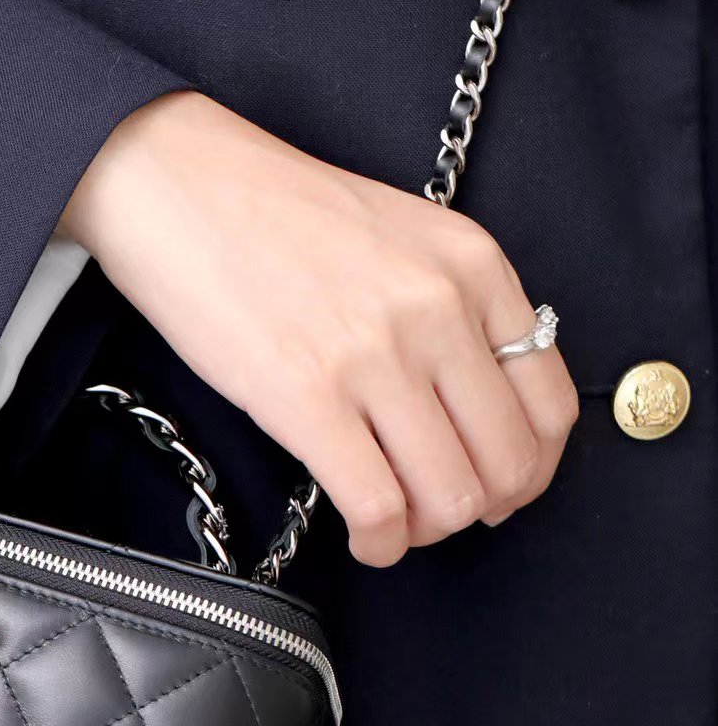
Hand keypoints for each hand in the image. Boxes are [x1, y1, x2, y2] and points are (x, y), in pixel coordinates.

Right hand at [61, 90, 578, 566]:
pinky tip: (366, 537)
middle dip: (482, 507)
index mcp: (472, 264)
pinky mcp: (307, 397)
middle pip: (508, 460)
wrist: (176, 183)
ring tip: (397, 524)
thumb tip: (473, 406)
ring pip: (450, 496)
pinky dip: (381, 542)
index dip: (531, 465)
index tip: (501, 482)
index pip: (549, 402)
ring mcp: (376, 356)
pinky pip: (378, 506)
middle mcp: (439, 309)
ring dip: (429, 530)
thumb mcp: (400, 233)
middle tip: (443, 511)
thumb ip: (451, 305)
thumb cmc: (272, 208)